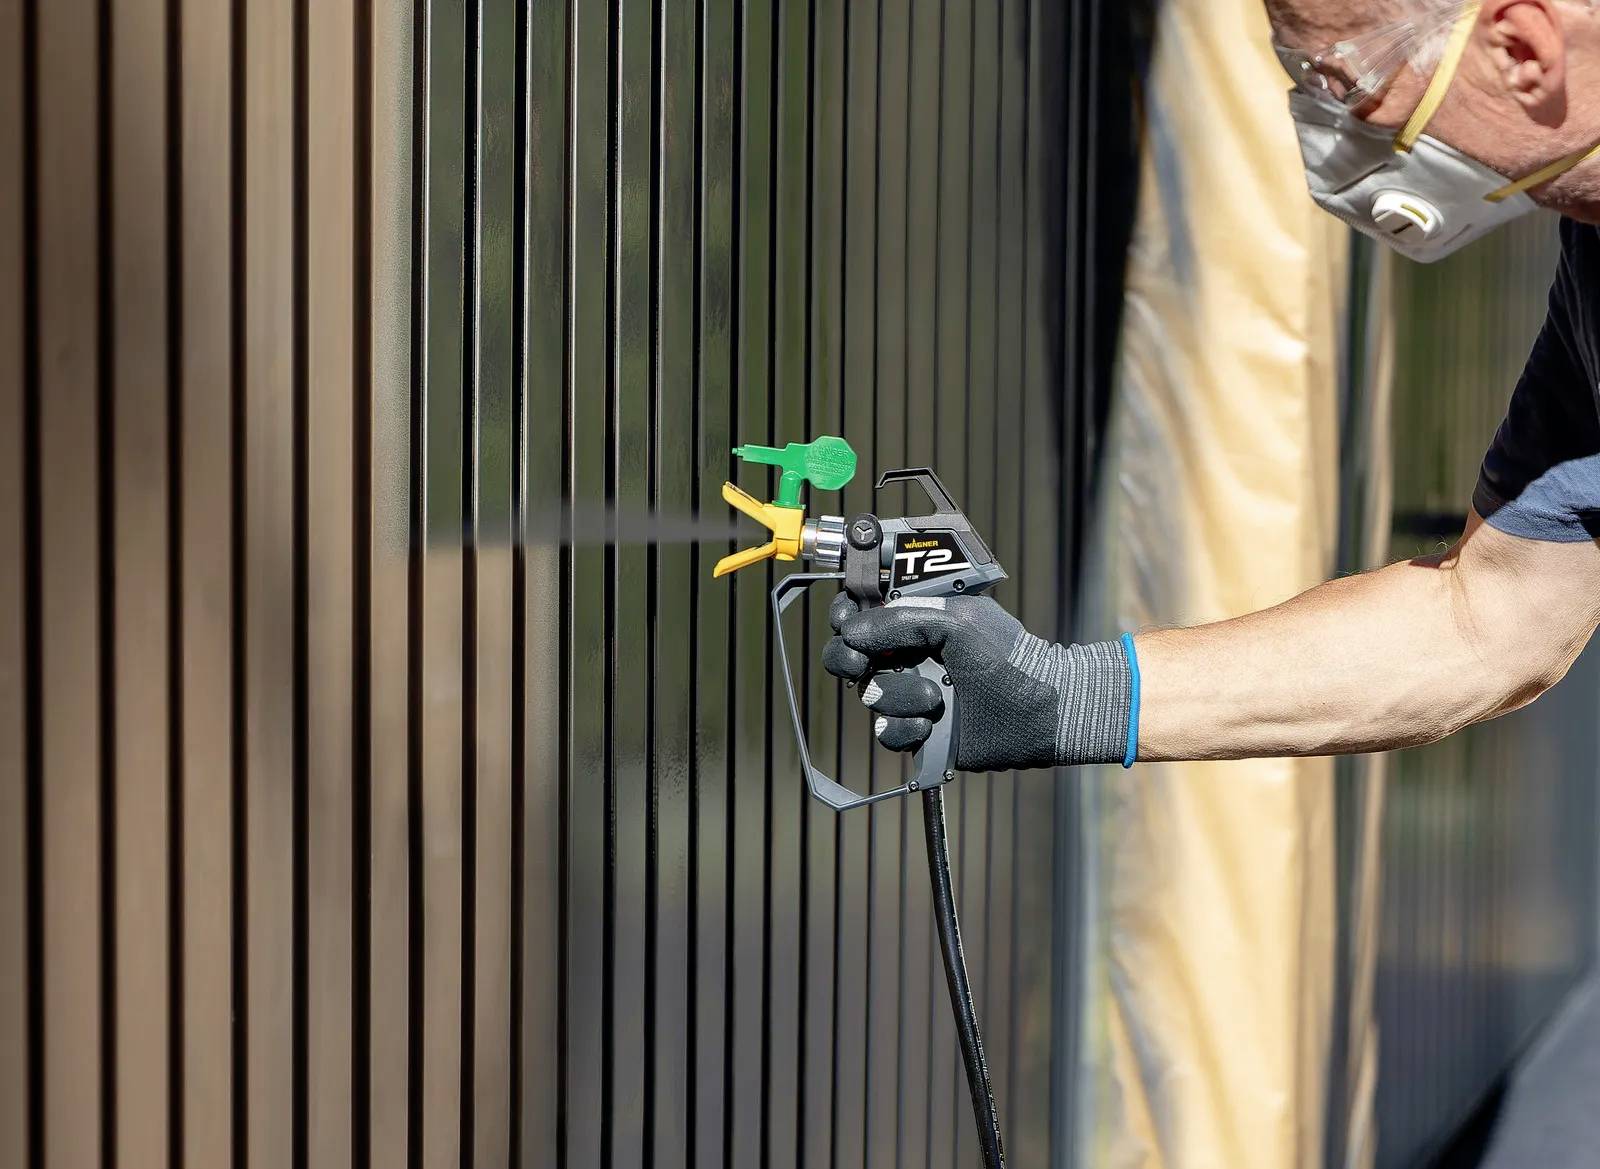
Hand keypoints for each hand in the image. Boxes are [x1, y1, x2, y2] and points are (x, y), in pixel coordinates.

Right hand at [822, 593, 1132, 772]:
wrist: (1039, 710)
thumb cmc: (1008, 657)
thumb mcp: (955, 620)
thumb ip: (899, 620)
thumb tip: (851, 631)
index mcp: (914, 621)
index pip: (861, 613)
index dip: (845, 616)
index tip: (847, 622)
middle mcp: (906, 656)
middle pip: (848, 656)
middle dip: (850, 660)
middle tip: (863, 663)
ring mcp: (909, 693)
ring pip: (869, 695)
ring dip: (898, 696)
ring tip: (936, 697)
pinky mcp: (916, 731)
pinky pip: (886, 732)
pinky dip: (905, 728)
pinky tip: (932, 724)